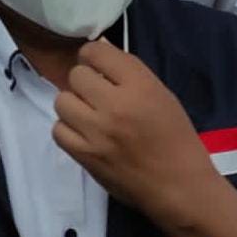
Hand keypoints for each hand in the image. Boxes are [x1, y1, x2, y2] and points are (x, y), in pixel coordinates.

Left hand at [53, 40, 223, 229]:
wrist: (178, 185)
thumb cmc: (176, 138)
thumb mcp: (162, 95)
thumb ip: (129, 74)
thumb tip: (99, 52)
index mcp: (140, 86)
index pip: (98, 52)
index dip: (93, 55)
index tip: (98, 65)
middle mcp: (115, 105)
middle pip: (77, 75)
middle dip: (85, 80)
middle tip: (97, 92)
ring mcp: (96, 132)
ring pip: (62, 101)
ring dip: (74, 103)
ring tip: (88, 113)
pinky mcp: (85, 155)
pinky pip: (58, 130)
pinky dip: (68, 128)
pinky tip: (83, 132)